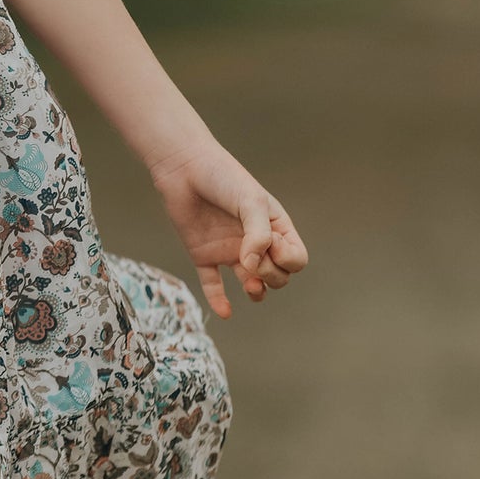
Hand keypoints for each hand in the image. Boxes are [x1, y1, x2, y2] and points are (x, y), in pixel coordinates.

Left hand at [149, 139, 308, 318]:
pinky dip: (219, 300)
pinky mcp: (204, 255)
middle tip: (253, 262)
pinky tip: (225, 311)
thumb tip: (252, 268)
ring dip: (256, 291)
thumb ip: (258, 234)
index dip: (288, 260)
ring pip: (253, 284)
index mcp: (274, 226)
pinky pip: (214, 285)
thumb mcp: (251, 200)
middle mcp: (255, 242)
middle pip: (278, 276)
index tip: (271, 242)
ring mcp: (230, 250)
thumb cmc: (222, 177)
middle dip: (272, 276)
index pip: (296, 259)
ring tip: (249, 285)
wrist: (183, 166)